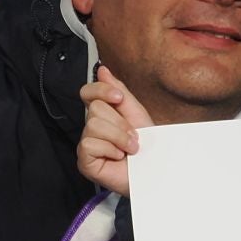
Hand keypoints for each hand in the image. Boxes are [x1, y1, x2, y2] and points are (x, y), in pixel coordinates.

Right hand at [78, 66, 153, 195]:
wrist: (155, 170)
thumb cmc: (148, 146)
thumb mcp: (136, 113)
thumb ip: (119, 91)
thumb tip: (102, 70)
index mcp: (102, 114)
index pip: (88, 92)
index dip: (100, 90)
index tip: (118, 98)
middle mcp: (91, 128)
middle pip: (95, 108)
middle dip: (120, 122)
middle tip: (132, 137)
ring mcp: (86, 145)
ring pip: (94, 125)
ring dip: (119, 137)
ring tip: (129, 148)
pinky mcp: (84, 161)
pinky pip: (90, 143)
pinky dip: (110, 150)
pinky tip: (117, 157)